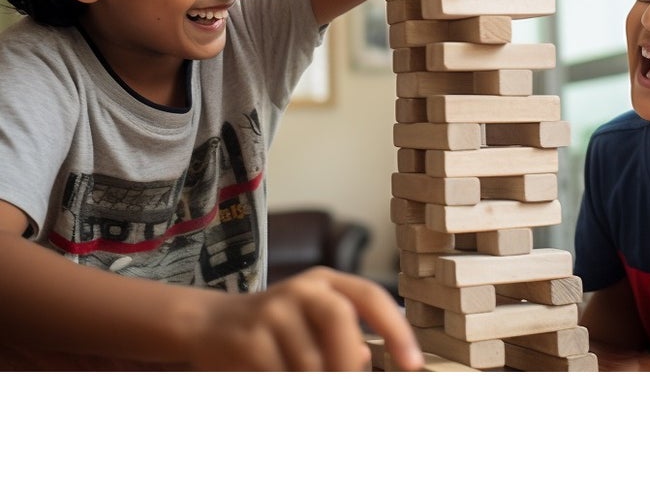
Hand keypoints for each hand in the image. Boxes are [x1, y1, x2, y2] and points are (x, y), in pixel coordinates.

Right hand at [187, 267, 423, 371]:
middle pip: (339, 320)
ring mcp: (273, 310)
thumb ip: (346, 340)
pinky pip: (282, 377)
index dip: (396, 329)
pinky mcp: (249, 338)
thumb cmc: (277, 330)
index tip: (413, 364)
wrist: (211, 325)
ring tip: (303, 384)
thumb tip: (365, 362)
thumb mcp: (314, 323)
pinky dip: (290, 391)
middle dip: (348, 363)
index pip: (370, 296)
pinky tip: (281, 384)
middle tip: (349, 389)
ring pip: (311, 362)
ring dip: (315, 386)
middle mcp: (302, 288)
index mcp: (326, 282)